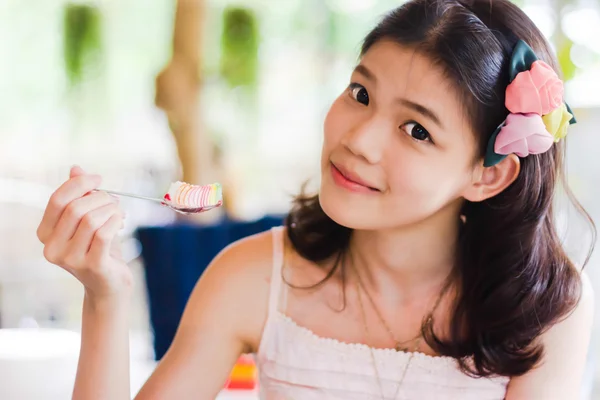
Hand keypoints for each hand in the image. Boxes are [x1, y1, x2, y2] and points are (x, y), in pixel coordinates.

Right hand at [37, 166, 131, 302]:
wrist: (109, 284)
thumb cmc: (99, 248)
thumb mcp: (87, 220)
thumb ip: (79, 195)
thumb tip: (75, 168)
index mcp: (45, 233)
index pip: (57, 200)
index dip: (79, 184)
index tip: (98, 178)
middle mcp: (52, 248)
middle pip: (75, 208)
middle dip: (100, 198)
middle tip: (113, 200)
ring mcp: (71, 259)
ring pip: (91, 219)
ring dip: (110, 210)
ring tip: (119, 212)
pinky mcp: (92, 265)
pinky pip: (105, 233)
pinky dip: (116, 221)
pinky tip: (121, 221)